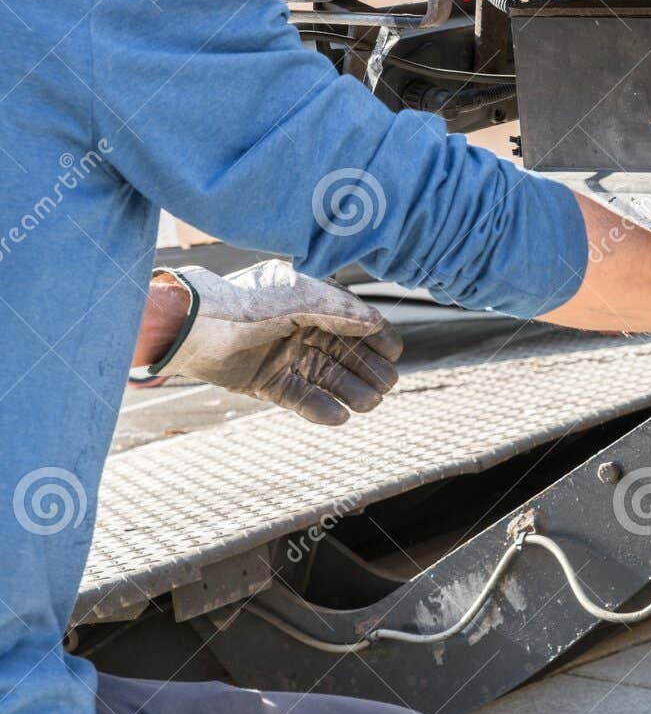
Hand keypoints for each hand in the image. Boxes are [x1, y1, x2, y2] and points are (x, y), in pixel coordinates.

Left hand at [141, 260, 402, 424]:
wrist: (192, 328)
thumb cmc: (247, 302)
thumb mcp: (301, 296)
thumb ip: (342, 309)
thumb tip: (376, 324)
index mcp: (310, 302)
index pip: (354, 321)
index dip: (377, 337)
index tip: (394, 354)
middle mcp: (300, 329)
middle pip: (345, 353)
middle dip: (368, 369)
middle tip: (385, 386)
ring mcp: (284, 356)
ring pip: (327, 377)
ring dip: (350, 391)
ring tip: (369, 404)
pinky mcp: (266, 383)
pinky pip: (301, 397)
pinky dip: (320, 408)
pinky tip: (339, 417)